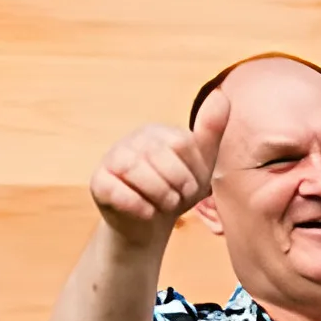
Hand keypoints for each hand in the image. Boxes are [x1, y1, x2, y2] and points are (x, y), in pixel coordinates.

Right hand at [89, 90, 229, 251]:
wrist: (150, 224)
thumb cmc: (176, 190)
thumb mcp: (200, 164)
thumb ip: (210, 131)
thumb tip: (221, 95)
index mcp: (157, 132)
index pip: (181, 143)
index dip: (193, 171)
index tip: (192, 185)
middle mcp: (132, 140)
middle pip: (159, 154)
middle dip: (178, 184)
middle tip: (179, 198)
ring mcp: (111, 159)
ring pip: (134, 169)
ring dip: (160, 194)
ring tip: (166, 205)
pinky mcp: (99, 183)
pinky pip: (116, 190)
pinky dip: (139, 206)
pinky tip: (148, 212)